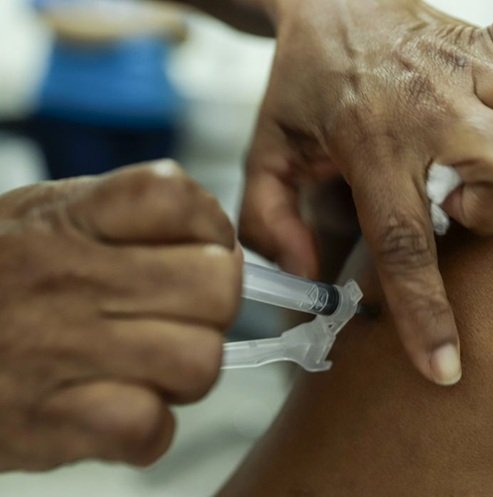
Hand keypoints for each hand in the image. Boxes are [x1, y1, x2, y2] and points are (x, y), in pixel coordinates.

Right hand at [0, 161, 241, 469]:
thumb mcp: (46, 216)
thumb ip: (130, 216)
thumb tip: (221, 246)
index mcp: (71, 216)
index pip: (179, 198)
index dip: (210, 227)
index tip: (199, 248)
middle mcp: (70, 276)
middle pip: (216, 286)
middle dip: (214, 305)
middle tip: (183, 315)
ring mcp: (59, 349)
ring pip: (199, 360)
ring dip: (188, 370)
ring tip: (152, 365)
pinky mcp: (50, 421)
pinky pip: (149, 427)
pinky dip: (149, 428)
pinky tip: (122, 411)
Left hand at [239, 0, 492, 383]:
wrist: (323, 2)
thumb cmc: (299, 84)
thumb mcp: (265, 154)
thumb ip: (266, 220)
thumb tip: (303, 275)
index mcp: (369, 143)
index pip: (404, 241)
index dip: (427, 313)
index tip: (447, 367)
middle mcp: (429, 104)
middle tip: (456, 202)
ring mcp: (466, 65)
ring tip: (485, 159)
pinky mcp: (489, 37)